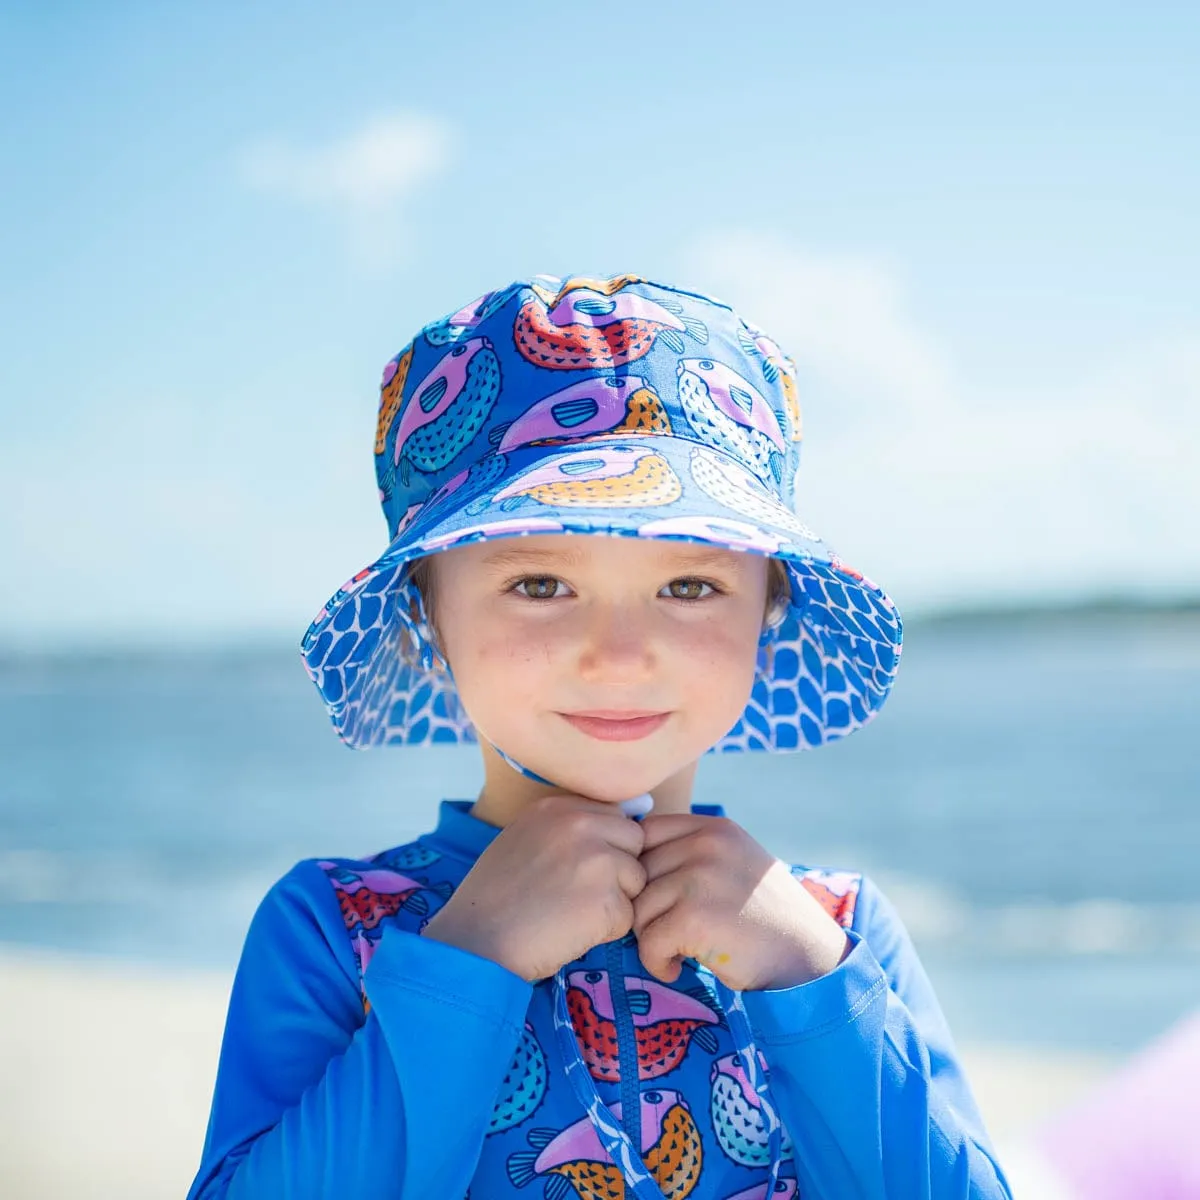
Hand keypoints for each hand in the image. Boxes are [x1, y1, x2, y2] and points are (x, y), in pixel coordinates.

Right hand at [421, 794, 646, 981]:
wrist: (475, 943)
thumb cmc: (495, 897)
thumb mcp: (525, 839)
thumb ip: (570, 828)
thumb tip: (633, 817)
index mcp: (558, 807)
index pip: (616, 817)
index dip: (606, 847)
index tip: (578, 870)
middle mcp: (580, 825)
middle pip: (634, 843)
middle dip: (619, 871)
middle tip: (578, 894)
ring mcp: (596, 860)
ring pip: (636, 880)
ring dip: (614, 902)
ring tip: (570, 914)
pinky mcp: (606, 900)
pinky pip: (627, 917)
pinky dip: (606, 931)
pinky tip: (570, 932)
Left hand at [631, 814, 851, 990]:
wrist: (808, 960)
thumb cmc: (766, 918)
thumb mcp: (735, 864)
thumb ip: (694, 853)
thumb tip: (631, 859)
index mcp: (714, 828)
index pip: (646, 832)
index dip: (642, 868)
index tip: (658, 899)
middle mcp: (706, 844)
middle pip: (637, 872)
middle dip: (644, 909)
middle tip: (667, 934)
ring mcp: (700, 877)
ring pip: (638, 908)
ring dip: (650, 939)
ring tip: (676, 952)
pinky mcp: (695, 917)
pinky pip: (648, 941)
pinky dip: (656, 962)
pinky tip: (677, 968)